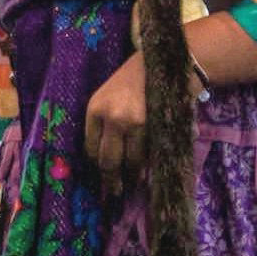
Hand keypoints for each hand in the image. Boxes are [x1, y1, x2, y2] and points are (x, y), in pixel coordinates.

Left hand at [85, 51, 147, 194]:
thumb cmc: (134, 80)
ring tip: (133, 185)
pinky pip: (151, 155)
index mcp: (95, 109)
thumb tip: (105, 158)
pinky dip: (150, 166)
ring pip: (132, 161)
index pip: (91, 149)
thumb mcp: (109, 97)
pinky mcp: (157, 127)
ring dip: (133, 176)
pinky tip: (149, 172)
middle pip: (108, 160)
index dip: (96, 166)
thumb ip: (104, 123)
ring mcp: (136, 124)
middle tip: (114, 192)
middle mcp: (112, 118)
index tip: (101, 177)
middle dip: (111, 180)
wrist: (165, 62)